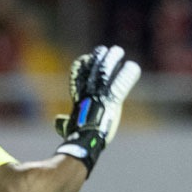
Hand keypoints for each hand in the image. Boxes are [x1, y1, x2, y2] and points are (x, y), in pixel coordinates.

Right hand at [55, 45, 140, 174]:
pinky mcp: (112, 100)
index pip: (77, 77)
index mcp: (80, 98)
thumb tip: (58, 121)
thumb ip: (64, 123)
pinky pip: (120, 84)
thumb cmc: (76, 137)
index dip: (80, 66)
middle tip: (105, 49)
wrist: (84, 141)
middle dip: (99, 58)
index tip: (84, 58)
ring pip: (105, 72)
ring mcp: (100, 95)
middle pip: (92, 70)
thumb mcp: (68, 127)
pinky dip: (127, 75)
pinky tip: (133, 67)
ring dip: (111, 59)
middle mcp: (89, 93)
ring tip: (117, 50)